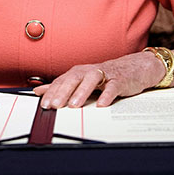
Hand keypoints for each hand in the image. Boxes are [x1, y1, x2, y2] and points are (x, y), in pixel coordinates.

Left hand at [34, 50, 166, 108]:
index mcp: (79, 73)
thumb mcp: (81, 80)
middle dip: (63, 92)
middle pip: (74, 78)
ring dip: (82, 92)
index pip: (62, 81)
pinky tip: (102, 105)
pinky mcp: (120, 80)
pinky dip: (107, 95)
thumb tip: (39, 91)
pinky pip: (113, 87)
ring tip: (74, 105)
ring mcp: (105, 75)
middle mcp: (90, 71)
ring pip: (92, 80)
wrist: (134, 68)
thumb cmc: (105, 76)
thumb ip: (61, 86)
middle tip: (55, 105)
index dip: (52, 92)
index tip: (43, 105)